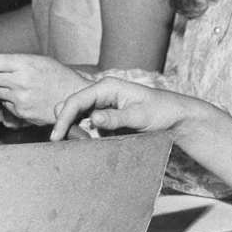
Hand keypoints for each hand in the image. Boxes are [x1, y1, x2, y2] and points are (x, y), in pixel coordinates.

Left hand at [0, 54, 88, 125]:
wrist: (74, 97)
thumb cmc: (57, 75)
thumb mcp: (37, 59)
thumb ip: (13, 59)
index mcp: (24, 64)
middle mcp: (20, 81)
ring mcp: (19, 99)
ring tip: (7, 84)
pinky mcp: (21, 113)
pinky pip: (4, 105)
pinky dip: (7, 100)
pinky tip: (18, 96)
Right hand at [50, 76, 199, 140]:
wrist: (175, 117)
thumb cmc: (161, 111)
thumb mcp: (139, 116)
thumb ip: (116, 118)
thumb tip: (93, 118)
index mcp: (107, 86)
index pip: (76, 100)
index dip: (63, 118)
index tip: (56, 136)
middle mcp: (102, 92)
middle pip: (72, 106)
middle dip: (64, 123)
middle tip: (61, 143)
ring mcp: (102, 104)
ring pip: (77, 116)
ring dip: (73, 130)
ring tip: (74, 144)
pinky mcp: (105, 115)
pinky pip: (87, 124)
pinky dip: (83, 134)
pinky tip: (87, 143)